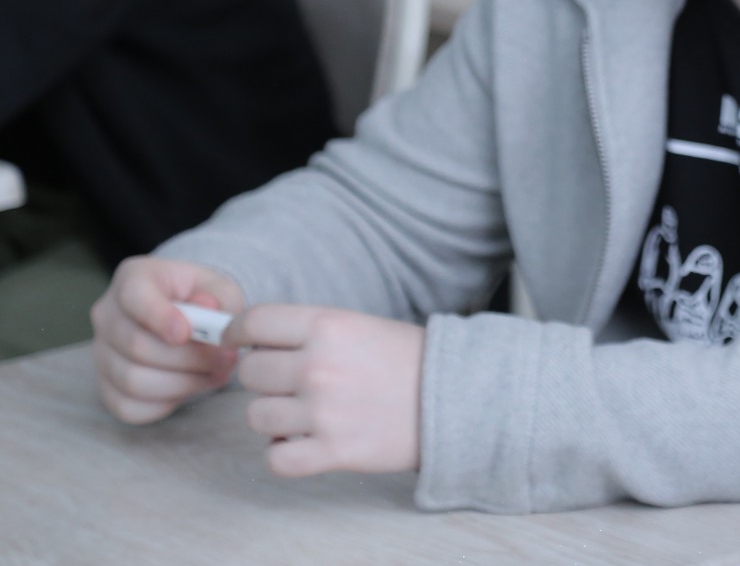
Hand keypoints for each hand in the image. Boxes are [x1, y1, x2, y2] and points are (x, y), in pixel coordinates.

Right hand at [91, 256, 245, 423]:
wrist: (188, 318)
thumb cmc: (203, 299)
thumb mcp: (219, 287)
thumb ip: (220, 298)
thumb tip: (208, 314)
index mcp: (133, 279)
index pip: (134, 296)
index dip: (159, 317)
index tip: (186, 334)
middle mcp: (108, 315)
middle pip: (137, 346)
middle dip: (189, 358)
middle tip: (225, 360)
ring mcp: (102, 353)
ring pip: (132, 380)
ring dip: (183, 383)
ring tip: (216, 374)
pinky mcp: (106, 386)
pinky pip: (128, 407)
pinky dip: (164, 404)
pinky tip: (188, 388)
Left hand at [225, 305, 425, 476]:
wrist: (457, 397)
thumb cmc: (408, 360)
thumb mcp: (360, 326)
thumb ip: (309, 332)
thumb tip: (251, 343)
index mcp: (328, 326)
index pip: (254, 323)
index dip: (237, 332)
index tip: (237, 341)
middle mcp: (318, 367)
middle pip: (250, 373)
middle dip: (264, 378)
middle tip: (289, 382)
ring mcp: (323, 412)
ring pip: (257, 417)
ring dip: (275, 417)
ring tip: (303, 414)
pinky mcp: (333, 451)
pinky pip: (276, 459)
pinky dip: (283, 454)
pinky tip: (303, 443)